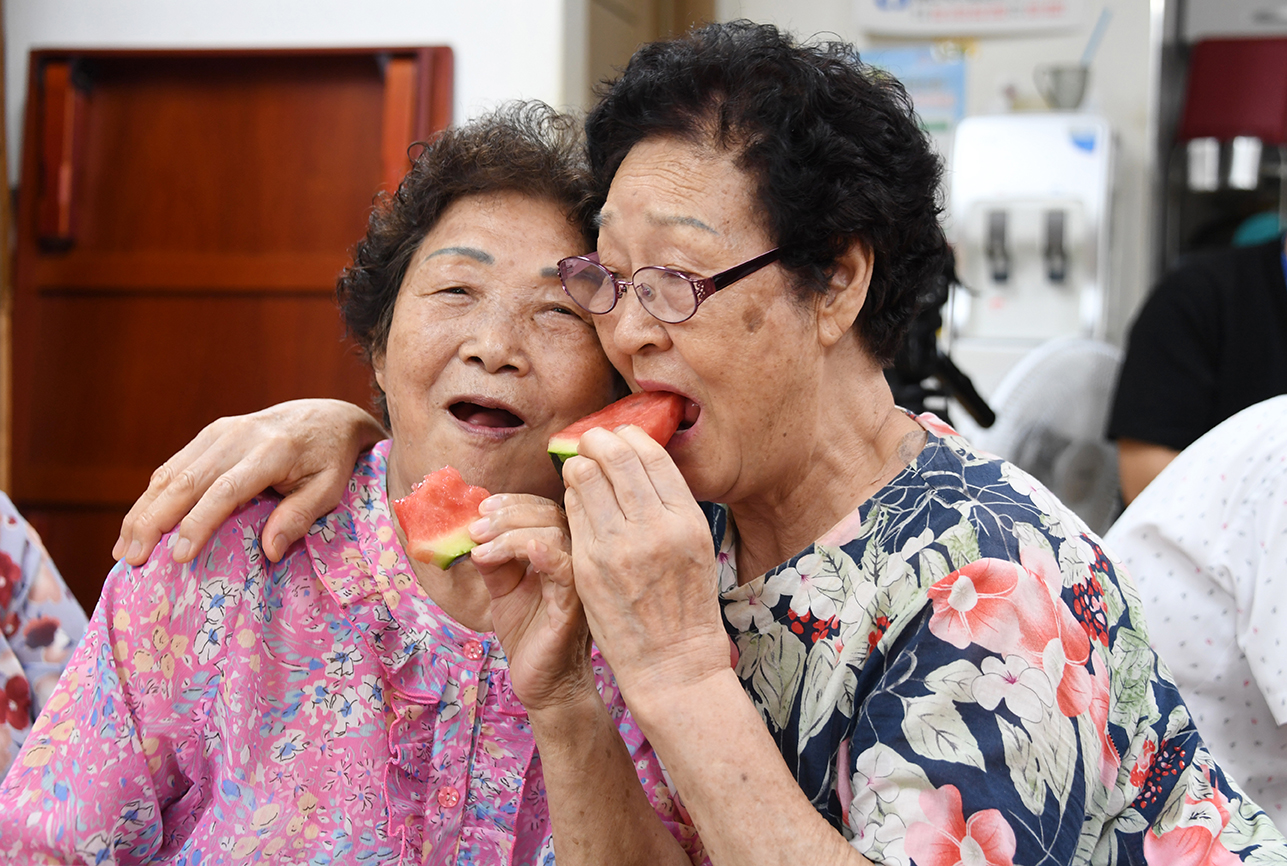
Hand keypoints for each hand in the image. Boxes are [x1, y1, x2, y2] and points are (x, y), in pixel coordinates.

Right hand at [114, 399, 385, 564]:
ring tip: (124, 550)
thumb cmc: (331, 460)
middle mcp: (239, 437)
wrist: (328, 415)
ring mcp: (220, 432)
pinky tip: (137, 524)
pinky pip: (174, 466)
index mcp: (272, 452)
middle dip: (154, 522)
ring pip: (171, 473)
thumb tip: (270, 551)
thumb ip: (300, 517)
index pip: (226, 490)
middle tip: (133, 560)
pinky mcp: (210, 434)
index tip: (179, 556)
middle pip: (187, 481)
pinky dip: (151, 496)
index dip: (199, 523)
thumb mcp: (329, 489)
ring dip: (143, 511)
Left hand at [470, 494, 594, 710]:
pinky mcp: (574, 607)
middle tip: (476, 528)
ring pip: (556, 537)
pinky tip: (525, 551)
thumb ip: (492, 559)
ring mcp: (578, 582)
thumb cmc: (528, 633)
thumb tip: (471, 530)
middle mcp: (574, 560)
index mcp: (559, 550)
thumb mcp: (503, 588)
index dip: (513, 503)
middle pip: (550, 515)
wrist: (543, 683)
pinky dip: (546, 555)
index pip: (543, 509)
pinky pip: (567, 573)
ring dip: (513, 535)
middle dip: (508, 516)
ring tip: (482, 548)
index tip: (482, 508)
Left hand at [562, 426, 729, 709]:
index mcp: (687, 521)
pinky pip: (572, 512)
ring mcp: (620, 547)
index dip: (630, 437)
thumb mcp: (696, 550)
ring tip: (579, 468)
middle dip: (599, 441)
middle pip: (617, 458)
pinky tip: (573, 499)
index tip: (619, 434)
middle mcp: (656, 528)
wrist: (673, 665)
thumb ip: (671, 510)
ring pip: (588, 478)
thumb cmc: (686, 609)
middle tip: (590, 440)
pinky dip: (571, 498)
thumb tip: (642, 468)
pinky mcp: (590, 566)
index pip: (652, 457)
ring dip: (579, 466)